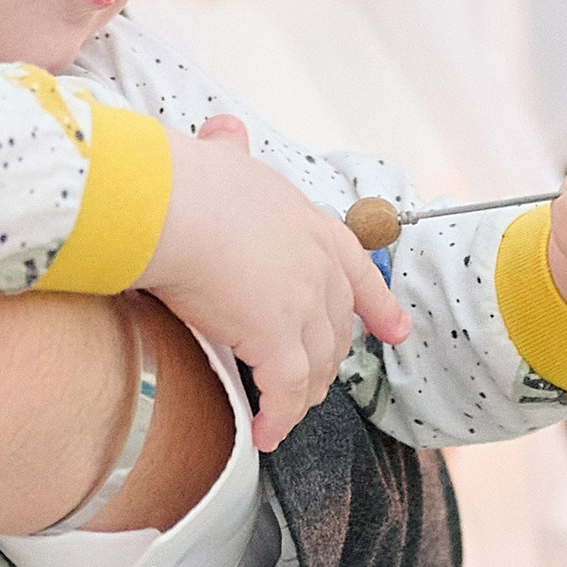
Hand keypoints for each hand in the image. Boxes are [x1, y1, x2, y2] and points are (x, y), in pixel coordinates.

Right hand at [146, 118, 405, 450]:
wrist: (169, 204)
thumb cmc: (183, 180)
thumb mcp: (220, 158)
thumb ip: (228, 151)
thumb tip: (223, 131)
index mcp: (309, 224)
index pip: (356, 268)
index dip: (378, 304)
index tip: (397, 329)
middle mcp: (318, 266)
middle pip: (338, 326)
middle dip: (329, 358)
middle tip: (315, 384)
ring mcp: (302, 306)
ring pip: (317, 364)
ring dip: (304, 393)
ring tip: (285, 414)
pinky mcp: (277, 341)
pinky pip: (286, 394)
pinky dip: (279, 419)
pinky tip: (266, 434)